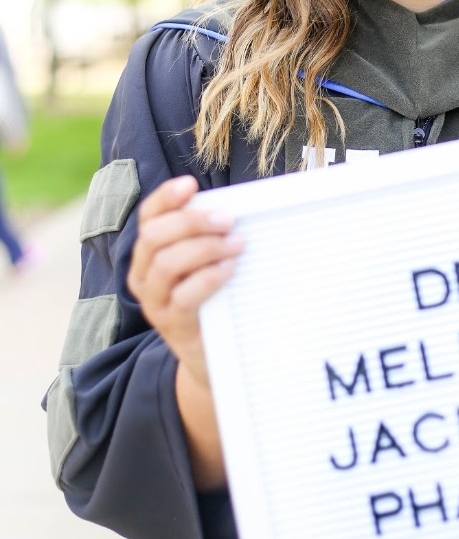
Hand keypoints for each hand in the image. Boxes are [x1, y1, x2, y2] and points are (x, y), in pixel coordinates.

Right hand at [127, 175, 243, 390]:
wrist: (208, 353)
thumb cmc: (210, 297)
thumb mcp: (202, 264)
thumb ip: (207, 236)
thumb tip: (234, 206)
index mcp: (148, 253)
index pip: (148, 217)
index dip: (165, 197)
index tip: (190, 184)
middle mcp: (143, 274)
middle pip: (154, 236)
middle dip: (191, 221)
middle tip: (227, 220)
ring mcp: (154, 301)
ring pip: (165, 263)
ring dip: (204, 247)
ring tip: (235, 244)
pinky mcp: (171, 323)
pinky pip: (183, 296)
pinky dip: (208, 277)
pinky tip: (229, 268)